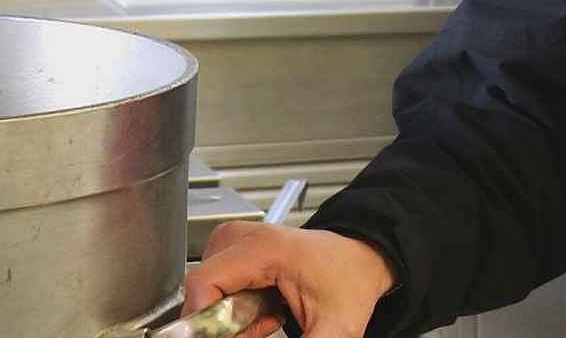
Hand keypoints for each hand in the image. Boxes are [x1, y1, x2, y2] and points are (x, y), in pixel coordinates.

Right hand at [185, 222, 397, 337]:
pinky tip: (264, 307)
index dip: (203, 320)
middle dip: (224, 322)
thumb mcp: (334, 329)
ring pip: (207, 290)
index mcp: (263, 248)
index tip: (225, 337)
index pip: (202, 283)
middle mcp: (245, 237)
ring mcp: (239, 240)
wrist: (363, 259)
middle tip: (263, 327)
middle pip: (202, 289)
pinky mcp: (238, 250)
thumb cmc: (351, 280)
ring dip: (231, 315)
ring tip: (268, 315)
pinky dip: (235, 306)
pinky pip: (216, 286)